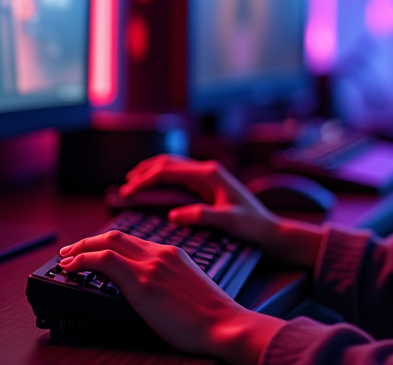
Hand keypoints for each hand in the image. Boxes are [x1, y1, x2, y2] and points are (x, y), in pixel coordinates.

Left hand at [58, 230, 283, 363]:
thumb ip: (171, 282)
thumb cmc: (211, 316)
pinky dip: (83, 259)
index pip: (133, 241)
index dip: (109, 244)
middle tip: (71, 250)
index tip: (95, 252)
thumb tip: (154, 293)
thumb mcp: (189, 289)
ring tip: (66, 257)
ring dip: (81, 247)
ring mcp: (151, 265)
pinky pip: (104, 260)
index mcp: (173, 254)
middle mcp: (161, 253)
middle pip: (117, 236)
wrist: (224, 323)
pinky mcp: (141, 282)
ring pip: (108, 242)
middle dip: (89, 241)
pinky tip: (71, 267)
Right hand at [120, 154, 323, 266]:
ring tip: (131, 185)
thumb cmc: (252, 225)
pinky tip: (153, 187)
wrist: (269, 228)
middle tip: (123, 188)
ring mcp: (208, 175)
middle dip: (143, 173)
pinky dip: (162, 178)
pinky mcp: (208, 183)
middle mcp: (207, 169)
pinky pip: (179, 175)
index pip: (168, 171)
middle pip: (168, 163)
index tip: (127, 192)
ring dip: (151, 172)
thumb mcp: (228, 221)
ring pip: (173, 166)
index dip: (144, 180)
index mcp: (210, 174)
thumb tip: (173, 214)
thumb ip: (202, 216)